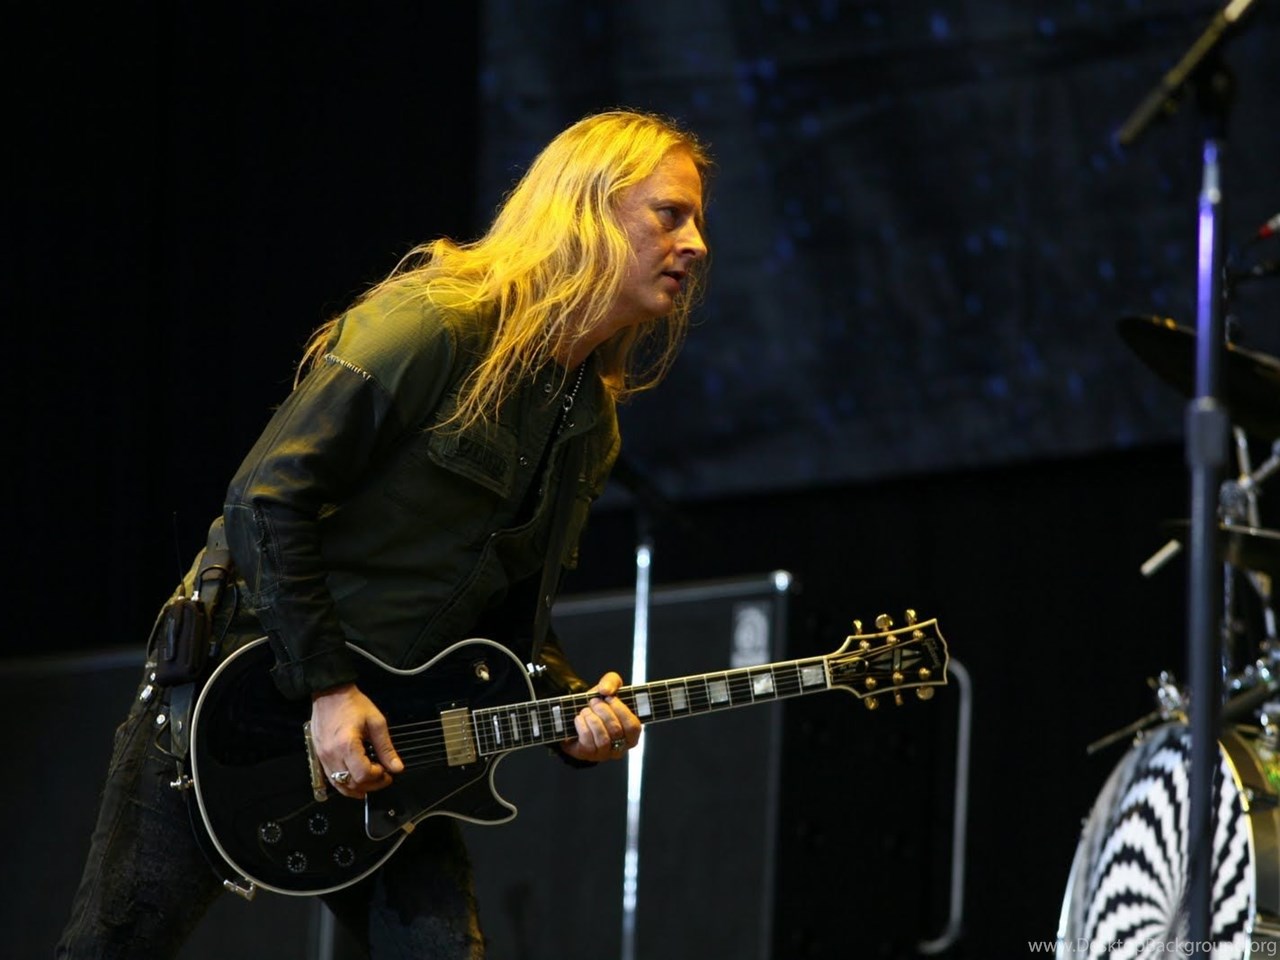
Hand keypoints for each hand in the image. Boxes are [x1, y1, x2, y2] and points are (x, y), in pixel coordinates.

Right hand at [310, 683, 404, 797]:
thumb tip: (397, 767)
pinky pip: (331, 779)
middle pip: (352, 783)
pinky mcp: (319, 757)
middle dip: (371, 784)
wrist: (330, 693)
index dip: (379, 777)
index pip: (363, 774)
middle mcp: (332, 755)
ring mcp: (323, 757)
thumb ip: (386, 748)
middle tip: (383, 776)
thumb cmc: (352, 704)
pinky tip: (355, 782)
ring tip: (371, 781)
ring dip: (358, 788)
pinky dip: (344, 784)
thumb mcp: (376, 722)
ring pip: (340, 786)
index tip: (387, 771)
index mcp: (347, 745)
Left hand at [561, 671, 641, 762]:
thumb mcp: (608, 688)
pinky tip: (579, 719)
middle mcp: (621, 747)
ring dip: (592, 719)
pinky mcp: (588, 755)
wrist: (575, 716)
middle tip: (594, 702)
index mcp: (632, 733)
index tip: (609, 698)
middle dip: (602, 711)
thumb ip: (612, 681)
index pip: (633, 726)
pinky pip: (587, 742)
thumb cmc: (598, 704)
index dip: (620, 710)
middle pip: (616, 730)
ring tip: (586, 710)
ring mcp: (605, 753)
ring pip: (602, 739)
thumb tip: (606, 690)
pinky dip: (582, 726)